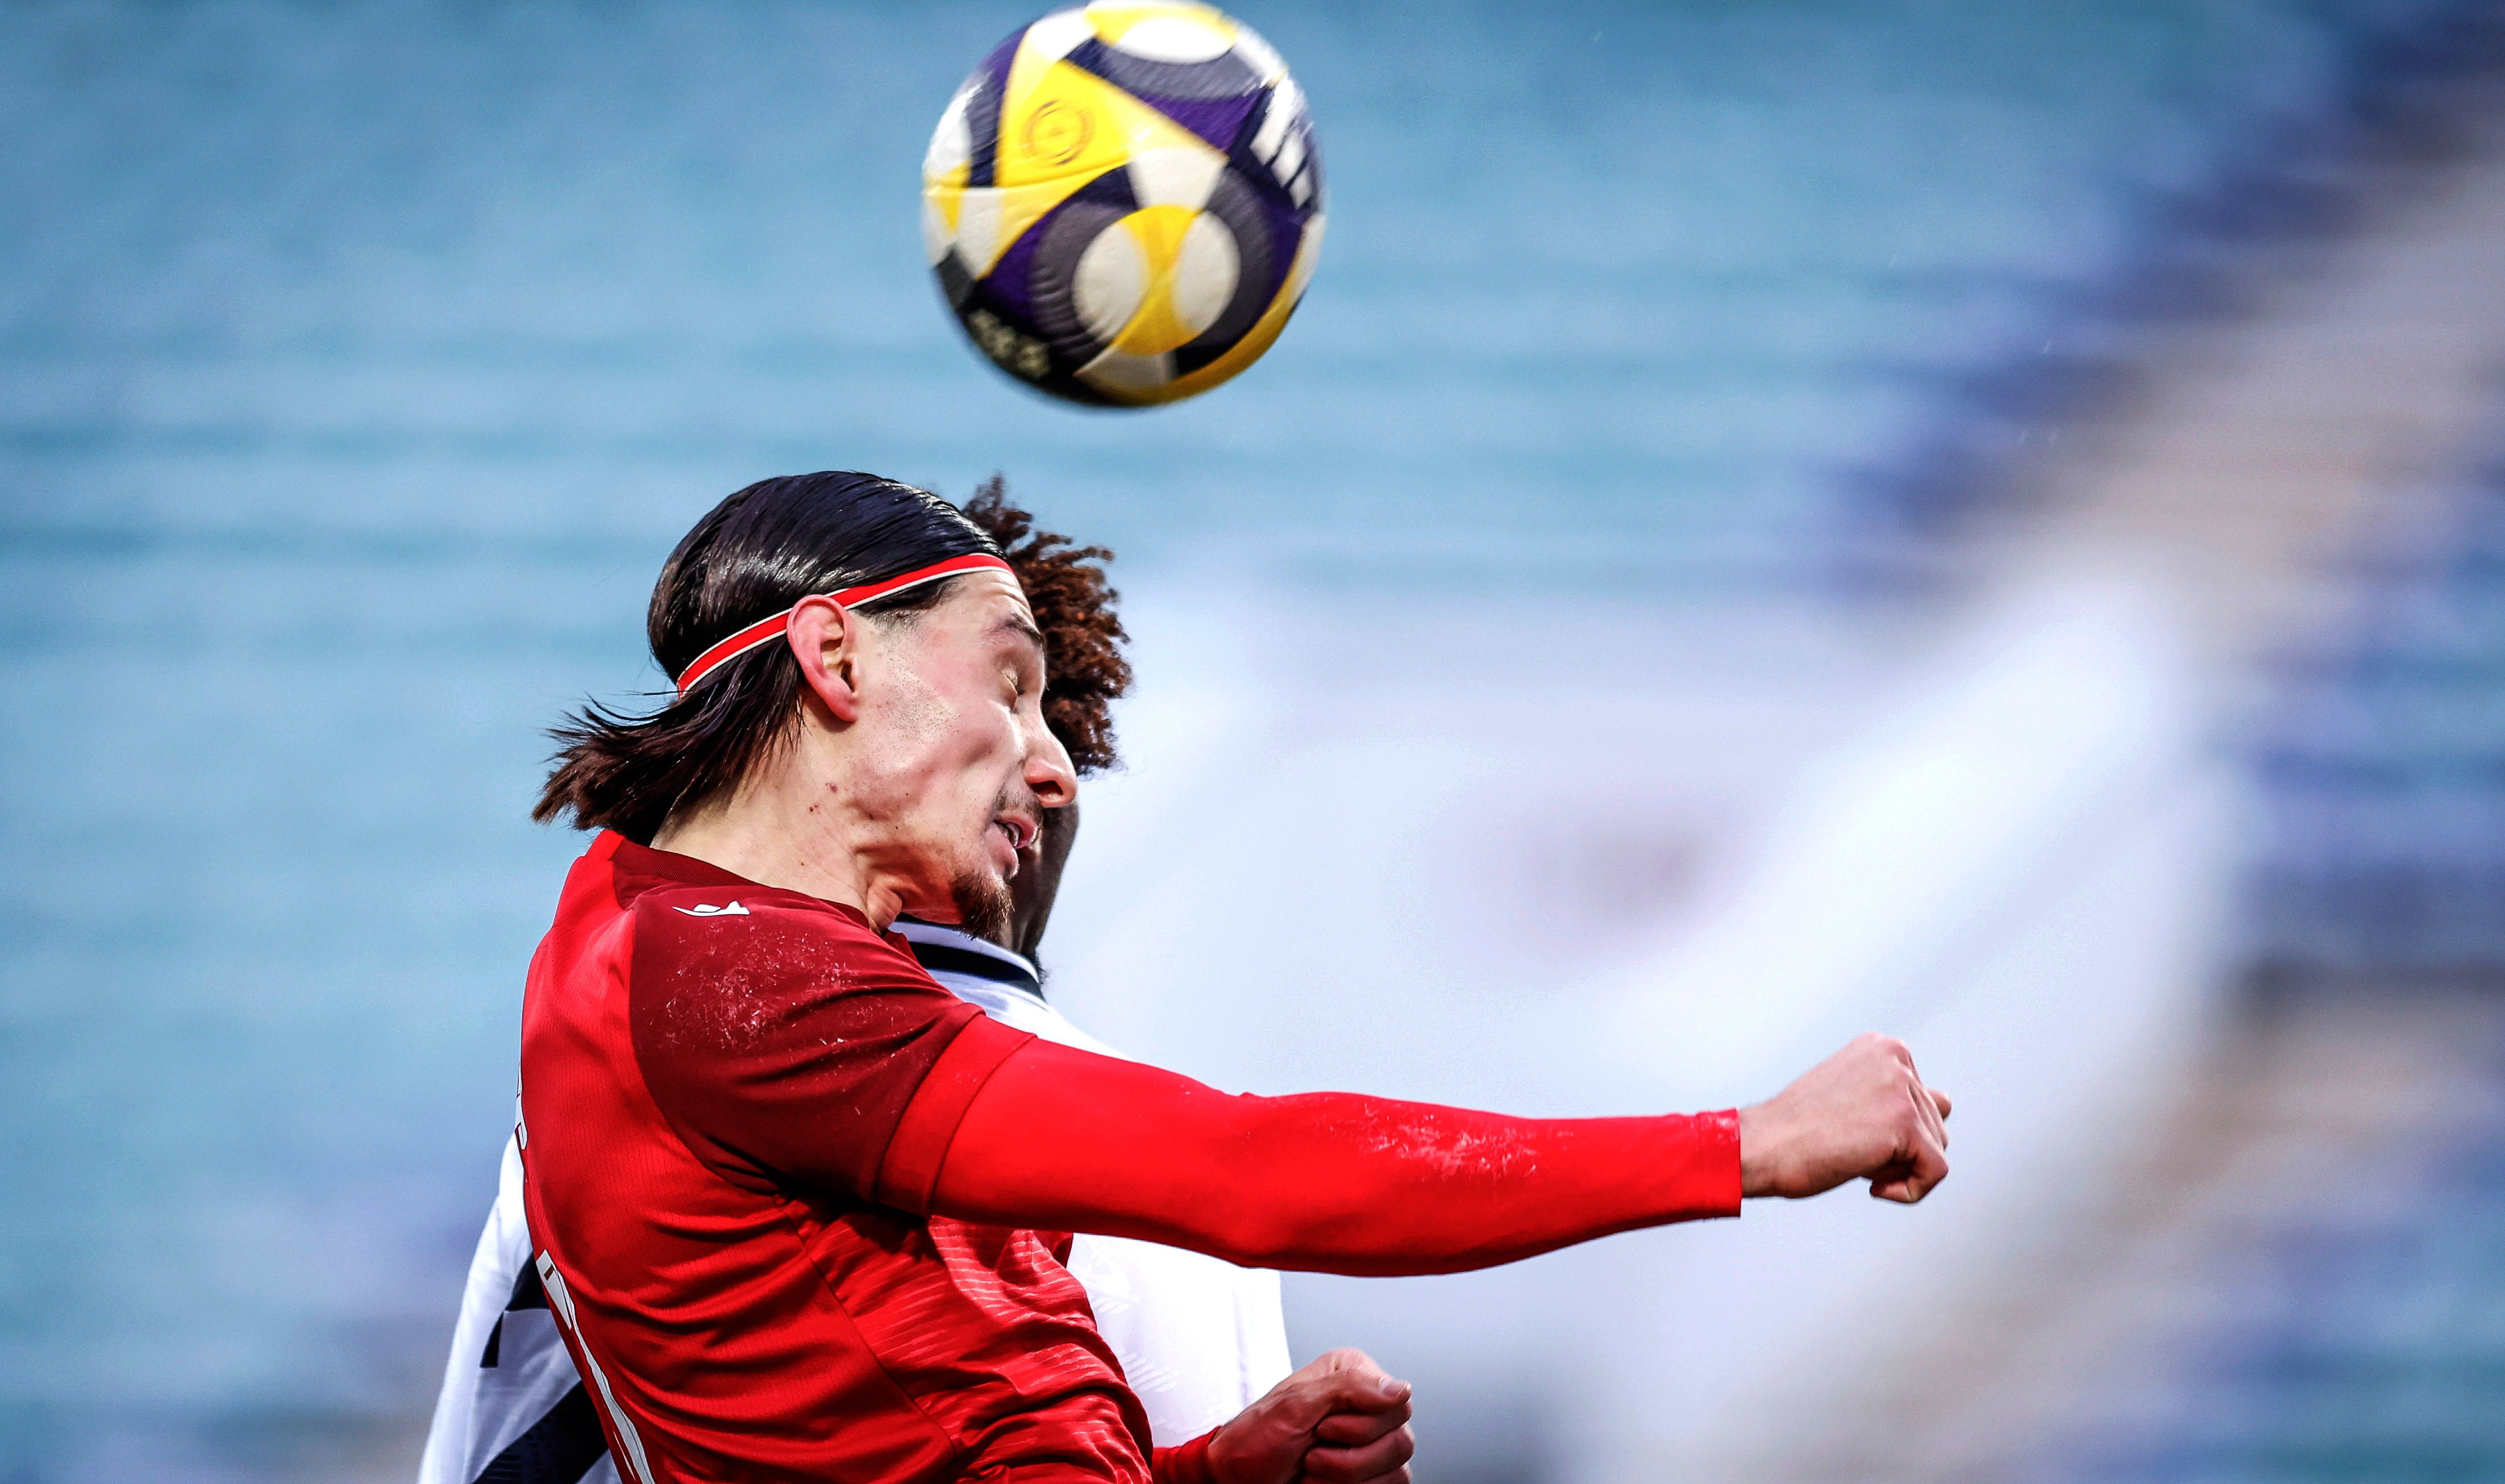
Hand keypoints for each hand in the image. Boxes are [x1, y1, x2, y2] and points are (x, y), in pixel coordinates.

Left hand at [1206, 1347, 1415, 1483]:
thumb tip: (1401, 1389)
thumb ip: (1348, 1388)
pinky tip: (1323, 1483)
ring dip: (1346, 1477)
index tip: (1321, 1428)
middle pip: (1400, 1440)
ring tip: (1312, 1469)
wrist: (1238, 1480)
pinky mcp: (1372, 1474)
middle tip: (1311, 1452)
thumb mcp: (1293, 1404)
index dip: (1359, 1425)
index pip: (1396, 1402)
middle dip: (1349, 1458)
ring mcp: (1373, 1443)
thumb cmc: (1254, 1441)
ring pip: (1397, 1469)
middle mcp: (1368, 1406)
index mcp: (1353, 1375)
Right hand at [1737, 1032, 1952, 1203]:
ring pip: (1937, 1147)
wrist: (1760, 1146)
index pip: (1923, 1098)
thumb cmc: (1794, 1129)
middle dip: (1899, 1148)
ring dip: (1900, 1167)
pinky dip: (1911, 1190)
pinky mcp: (1905, 1124)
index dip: (1892, 1130)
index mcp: (1883, 1047)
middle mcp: (1897, 1059)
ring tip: (1854, 1159)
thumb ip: (1898, 1092)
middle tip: (1848, 1148)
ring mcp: (1902, 1089)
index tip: (1851, 1133)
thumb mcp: (1851, 1093)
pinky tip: (1874, 1187)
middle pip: (1935, 1123)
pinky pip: (1936, 1171)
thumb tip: (1946, 1102)